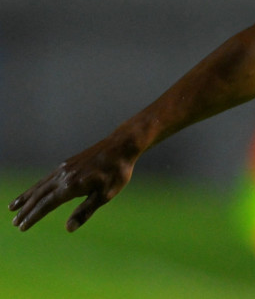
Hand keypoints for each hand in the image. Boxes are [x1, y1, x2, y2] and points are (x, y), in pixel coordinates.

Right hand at [9, 136, 138, 231]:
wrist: (122, 145)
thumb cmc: (116, 172)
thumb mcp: (105, 195)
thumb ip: (85, 211)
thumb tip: (68, 228)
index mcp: (71, 186)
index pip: (46, 205)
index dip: (33, 217)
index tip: (22, 227)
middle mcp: (63, 176)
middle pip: (39, 195)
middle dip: (25, 210)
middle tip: (14, 222)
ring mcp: (64, 168)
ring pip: (40, 185)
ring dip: (26, 197)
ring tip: (13, 206)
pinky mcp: (68, 163)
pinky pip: (47, 177)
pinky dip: (36, 186)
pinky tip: (34, 190)